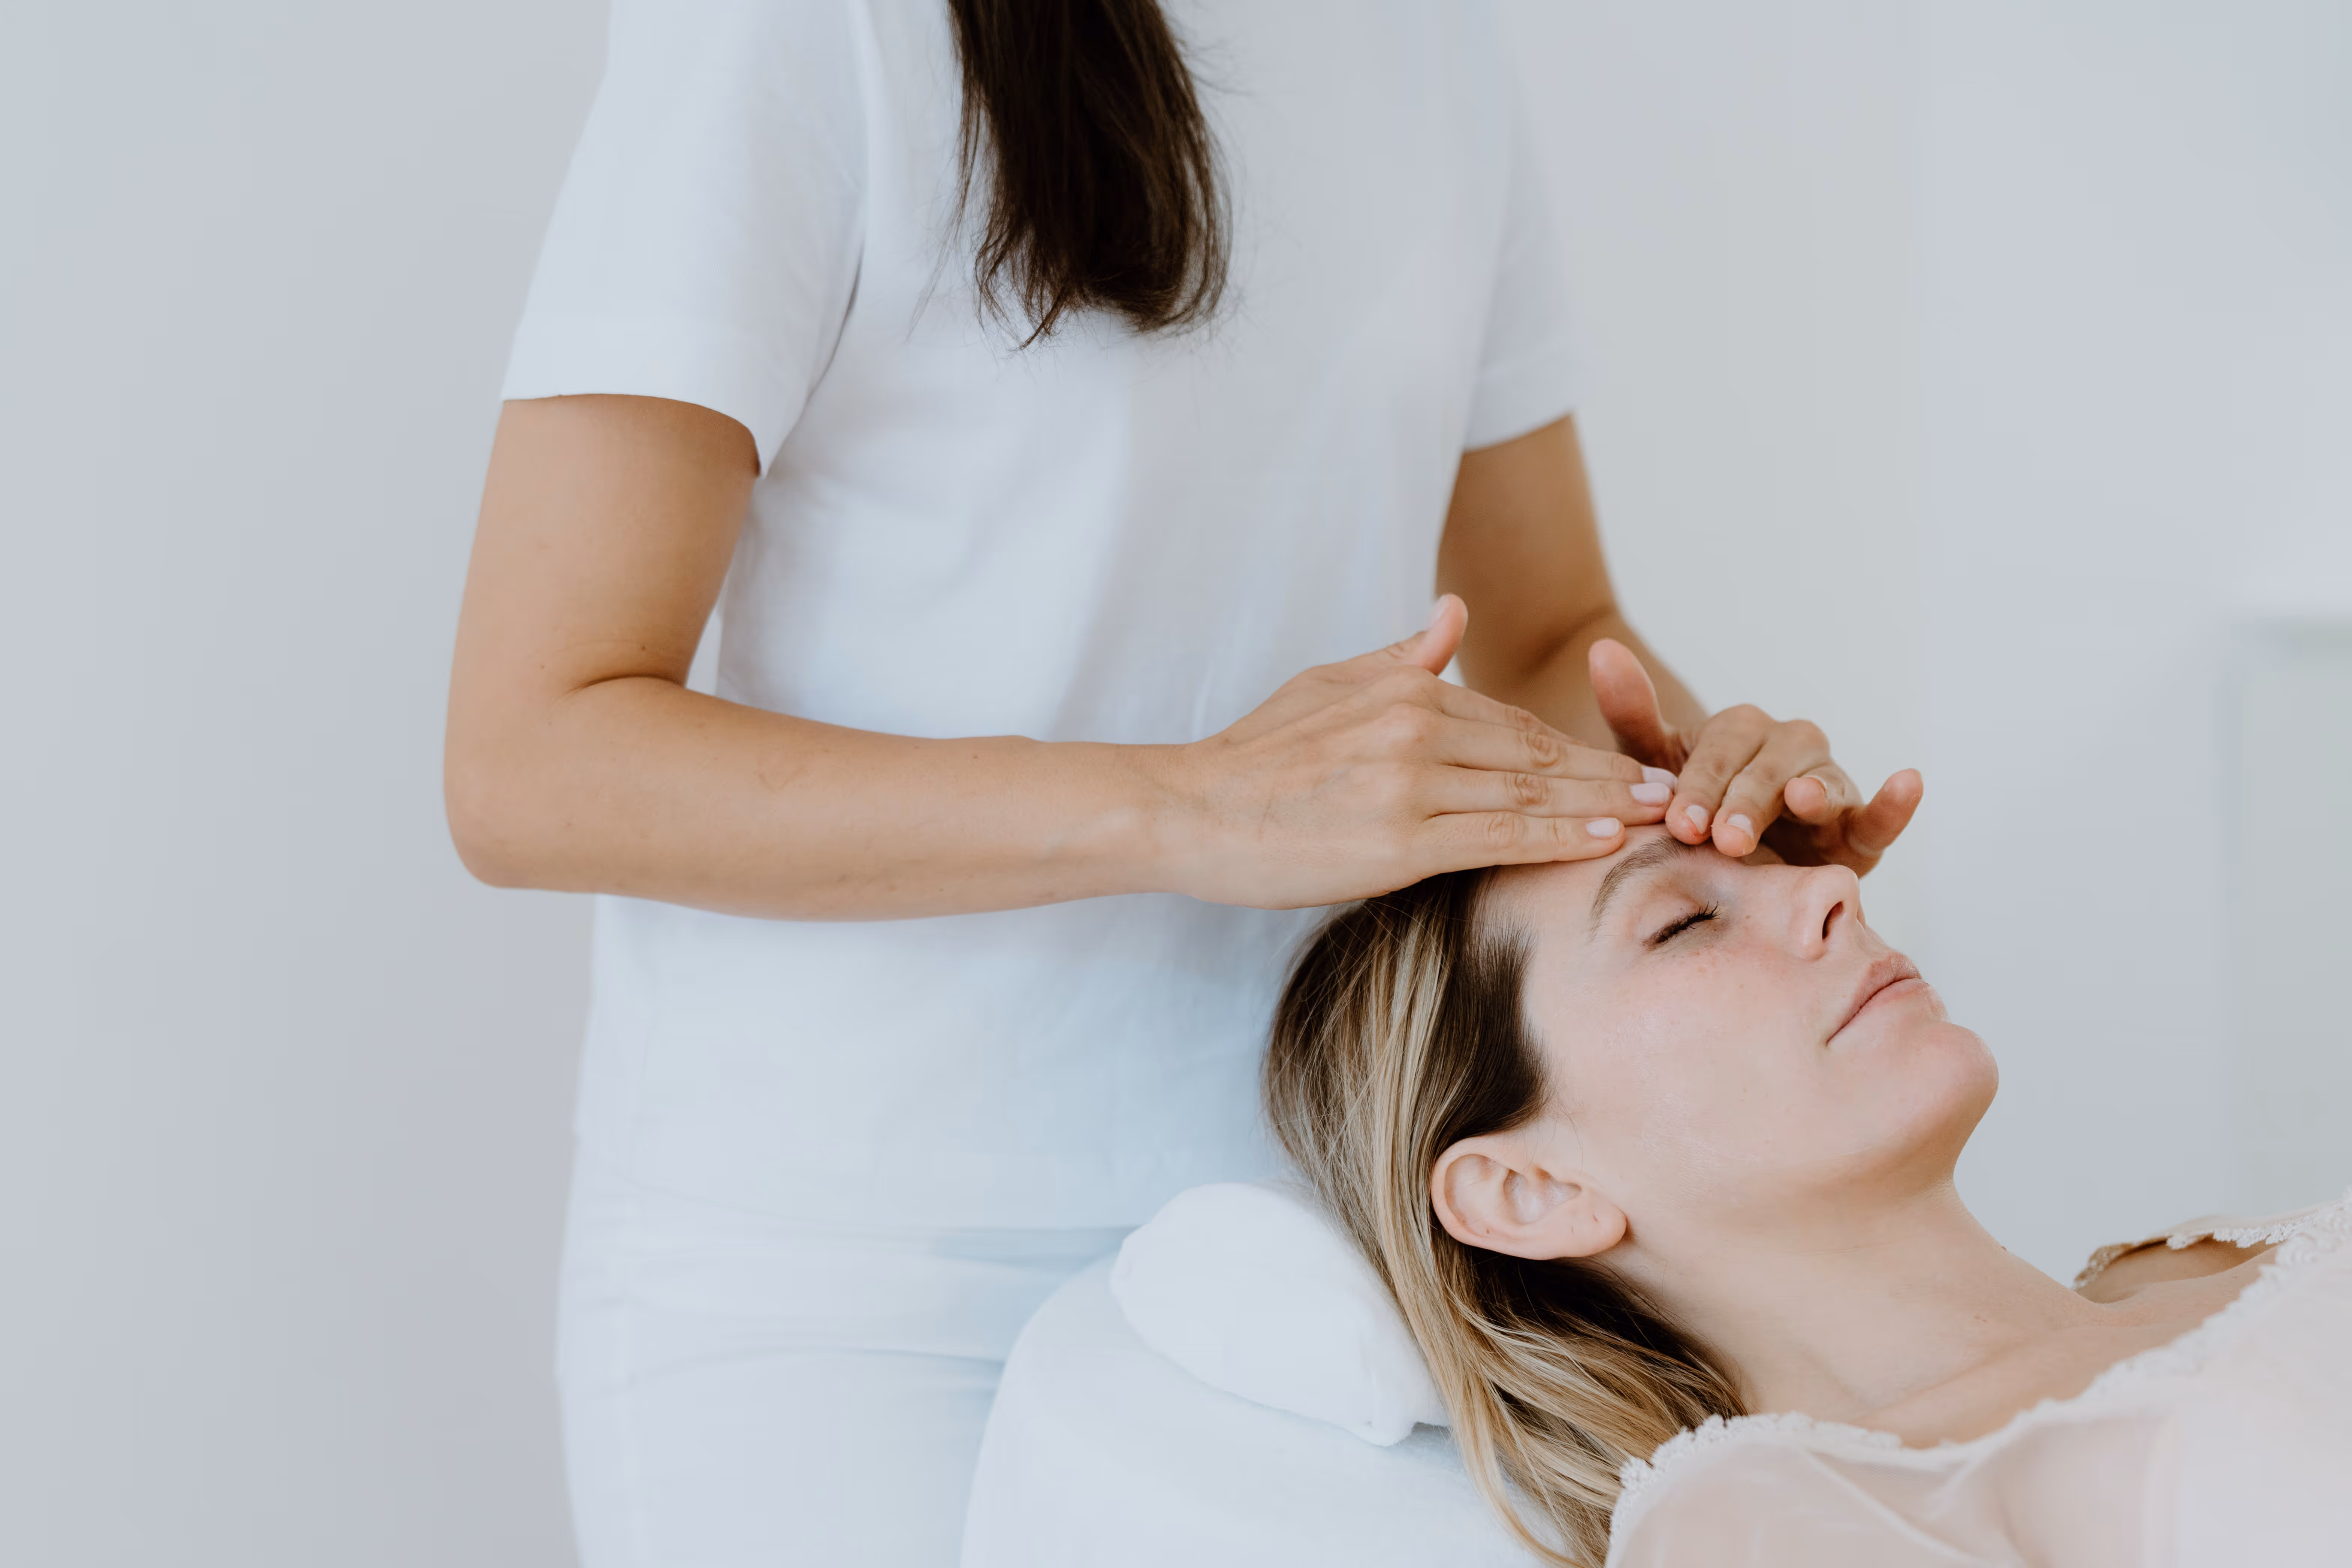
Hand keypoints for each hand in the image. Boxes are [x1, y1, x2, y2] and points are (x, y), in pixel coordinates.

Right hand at [1157, 598, 1675, 908]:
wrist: (1189, 810)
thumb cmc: (1253, 756)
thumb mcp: (1327, 684)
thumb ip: (1400, 657)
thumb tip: (1453, 612)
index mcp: (1403, 693)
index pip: (1509, 721)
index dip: (1572, 746)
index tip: (1623, 760)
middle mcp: (1416, 730)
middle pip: (1535, 755)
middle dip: (1607, 773)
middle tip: (1669, 788)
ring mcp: (1410, 785)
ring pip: (1529, 795)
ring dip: (1601, 806)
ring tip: (1655, 816)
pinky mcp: (1400, 841)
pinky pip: (1500, 840)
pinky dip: (1557, 840)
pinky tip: (1602, 843)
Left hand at [1587, 638, 1921, 873]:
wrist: (1736, 867)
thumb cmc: (1696, 805)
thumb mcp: (1657, 763)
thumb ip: (1633, 714)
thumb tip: (1601, 648)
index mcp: (1740, 732)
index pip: (1719, 752)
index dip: (1699, 785)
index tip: (1679, 823)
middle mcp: (1787, 749)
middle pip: (1767, 766)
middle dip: (1744, 800)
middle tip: (1721, 838)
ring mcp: (1827, 784)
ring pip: (1819, 784)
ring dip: (1809, 797)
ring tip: (1801, 803)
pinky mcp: (1857, 829)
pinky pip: (1878, 813)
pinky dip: (1896, 801)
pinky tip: (1908, 781)